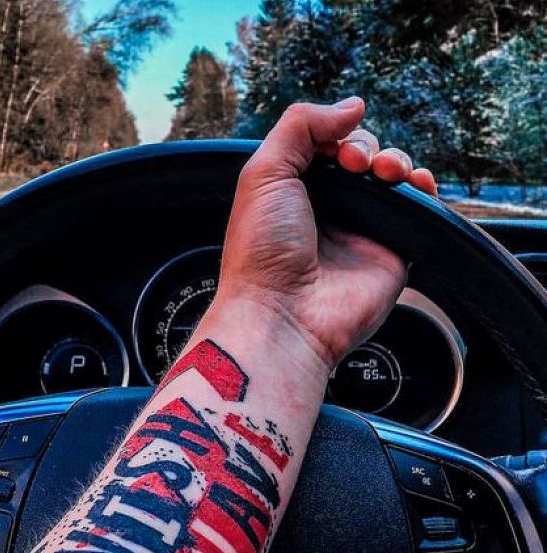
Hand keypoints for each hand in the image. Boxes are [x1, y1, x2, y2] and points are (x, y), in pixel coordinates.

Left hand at [217, 97, 436, 369]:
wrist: (282, 313)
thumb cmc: (261, 251)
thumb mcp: (263, 172)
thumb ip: (300, 126)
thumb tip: (351, 106)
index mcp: (293, 190)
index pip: (326, 145)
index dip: (336, 136)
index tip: (334, 150)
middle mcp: (328, 209)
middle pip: (364, 156)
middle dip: (367, 147)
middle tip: (354, 166)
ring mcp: (360, 229)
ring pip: (393, 178)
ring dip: (396, 161)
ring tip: (386, 173)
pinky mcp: (390, 250)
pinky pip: (417, 212)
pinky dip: (424, 190)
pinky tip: (416, 184)